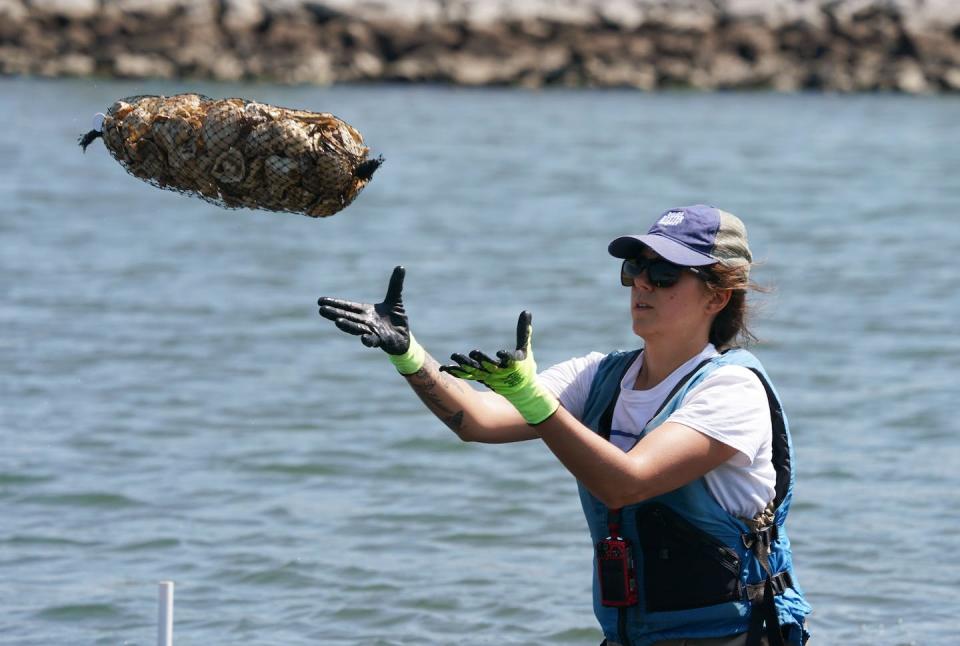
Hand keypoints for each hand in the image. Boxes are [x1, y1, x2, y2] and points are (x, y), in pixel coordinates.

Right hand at [317, 266, 410, 355]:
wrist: (403, 337)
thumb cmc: (395, 318)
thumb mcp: (395, 299)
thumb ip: (395, 285)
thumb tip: (401, 266)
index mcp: (365, 311)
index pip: (348, 306)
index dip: (335, 303)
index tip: (320, 300)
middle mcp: (365, 322)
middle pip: (348, 317)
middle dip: (334, 313)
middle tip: (321, 310)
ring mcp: (372, 332)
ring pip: (357, 329)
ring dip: (347, 325)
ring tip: (337, 321)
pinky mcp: (382, 341)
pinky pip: (373, 341)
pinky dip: (368, 340)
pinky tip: (363, 339)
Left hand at [441, 311, 557, 423]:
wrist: (520, 391)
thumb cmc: (524, 368)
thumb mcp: (526, 349)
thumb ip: (524, 331)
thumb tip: (526, 311)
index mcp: (513, 365)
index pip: (510, 360)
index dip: (506, 357)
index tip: (501, 353)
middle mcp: (499, 372)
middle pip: (489, 366)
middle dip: (481, 360)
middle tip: (474, 352)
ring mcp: (488, 377)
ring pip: (474, 371)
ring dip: (464, 365)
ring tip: (454, 356)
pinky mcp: (480, 379)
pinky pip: (466, 376)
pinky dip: (457, 372)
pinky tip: (445, 368)